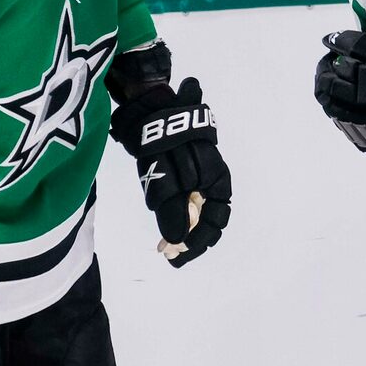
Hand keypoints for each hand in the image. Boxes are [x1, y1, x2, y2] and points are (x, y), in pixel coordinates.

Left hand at [108, 68, 229, 265]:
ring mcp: (196, 177)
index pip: (217, 220)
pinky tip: (163, 228)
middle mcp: (210, 181)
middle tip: (170, 255)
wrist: (149, 109)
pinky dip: (175, 217)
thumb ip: (172, 210)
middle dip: (191, 240)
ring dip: (182, 232)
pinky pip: (185, 202)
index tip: (179, 254)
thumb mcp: (166, 179)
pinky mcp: (182, 173)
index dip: (200, 240)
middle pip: (208, 219)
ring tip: (164, 247)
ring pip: (196, 212)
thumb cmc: (162, 142)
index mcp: (216, 180)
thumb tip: (176, 241)